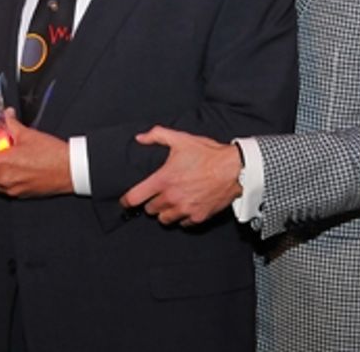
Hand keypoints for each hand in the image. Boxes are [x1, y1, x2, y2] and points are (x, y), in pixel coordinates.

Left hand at [0, 109, 71, 197]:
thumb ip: (12, 125)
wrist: (71, 170)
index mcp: (2, 163)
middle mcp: (4, 179)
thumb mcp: (29, 135)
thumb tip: (6, 115)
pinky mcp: (19, 195)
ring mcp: (11, 189)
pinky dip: (1, 180)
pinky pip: (3, 189)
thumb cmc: (52, 153)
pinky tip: (9, 171)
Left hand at [120, 127, 241, 225]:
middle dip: (150, 203)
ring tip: (170, 202)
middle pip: (150, 210)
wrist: (234, 169)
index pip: (135, 197)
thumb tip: (140, 138)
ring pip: (164, 219)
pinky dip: (182, 218)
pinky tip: (185, 207)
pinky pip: (183, 223)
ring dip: (164, 212)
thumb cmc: (207, 154)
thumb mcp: (180, 139)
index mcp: (163, 180)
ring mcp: (185, 209)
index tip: (125, 202)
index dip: (126, 201)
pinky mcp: (198, 217)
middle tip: (157, 195)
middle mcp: (172, 197)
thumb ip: (157, 136)